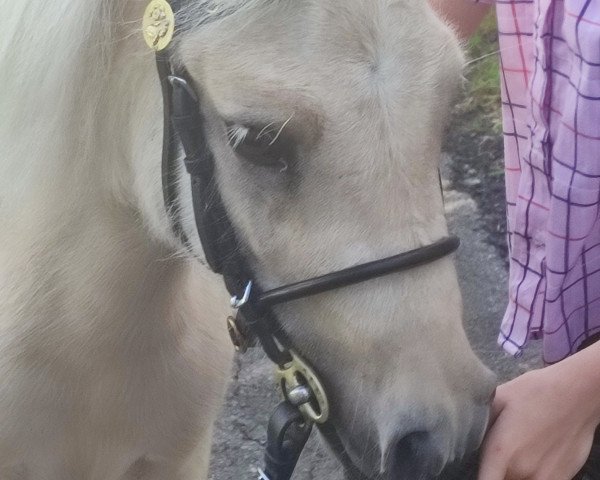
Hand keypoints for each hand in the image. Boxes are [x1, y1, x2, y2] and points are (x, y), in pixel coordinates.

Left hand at [478, 359, 598, 479]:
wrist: (577, 394)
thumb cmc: (535, 391)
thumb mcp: (497, 399)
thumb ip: (480, 423)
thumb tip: (464, 433)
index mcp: (500, 451)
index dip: (479, 478)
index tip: (480, 469)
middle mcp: (521, 470)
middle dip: (496, 470)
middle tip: (501, 452)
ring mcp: (543, 478)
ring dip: (514, 473)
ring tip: (520, 450)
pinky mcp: (562, 479)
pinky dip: (533, 474)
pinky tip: (537, 453)